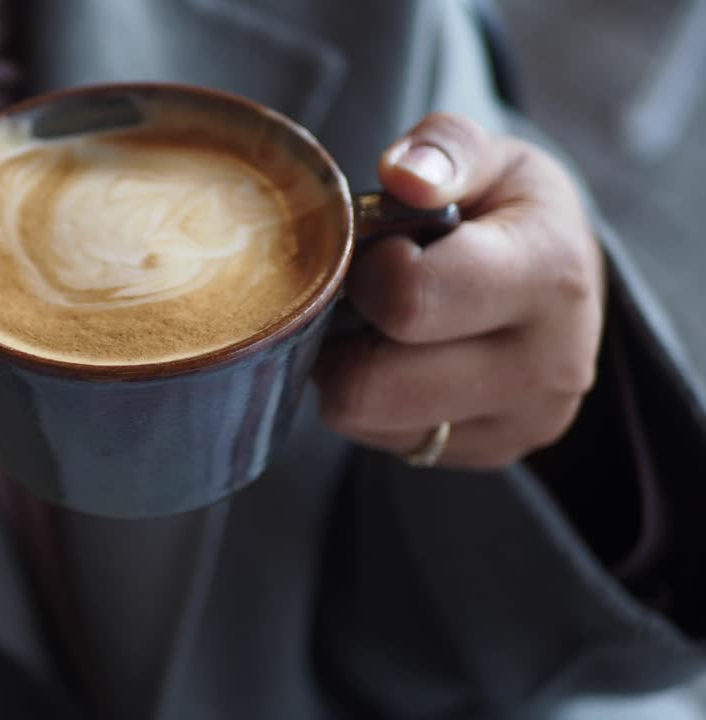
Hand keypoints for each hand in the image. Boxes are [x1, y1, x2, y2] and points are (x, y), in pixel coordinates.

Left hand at [313, 112, 604, 467]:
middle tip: (364, 294)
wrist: (565, 279)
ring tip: (381, 324)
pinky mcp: (493, 454)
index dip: (368, 272)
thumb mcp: (490, 158)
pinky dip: (372, 402)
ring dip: (350, 369)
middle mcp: (547, 366)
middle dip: (344, 334)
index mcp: (548, 275)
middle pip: (369, 386)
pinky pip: (381, 442)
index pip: (409, 300)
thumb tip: (404, 174)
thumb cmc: (510, 209)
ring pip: (363, 420)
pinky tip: (400, 359)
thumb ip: (444, 149)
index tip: (383, 249)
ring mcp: (521, 423)